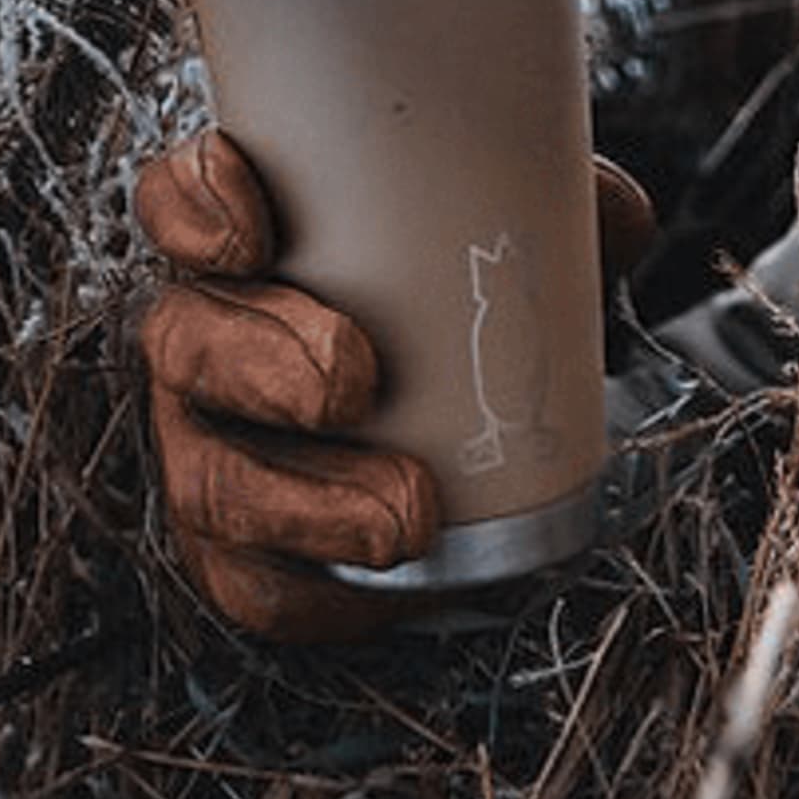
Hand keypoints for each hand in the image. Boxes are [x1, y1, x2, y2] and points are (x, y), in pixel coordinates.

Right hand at [136, 129, 654, 641]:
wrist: (486, 424)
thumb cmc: (469, 300)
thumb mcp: (518, 235)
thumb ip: (563, 205)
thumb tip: (616, 219)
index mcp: (258, 244)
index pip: (182, 203)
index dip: (196, 209)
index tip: (255, 229)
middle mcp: (211, 340)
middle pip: (187, 343)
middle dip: (260, 362)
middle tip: (354, 380)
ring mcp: (214, 446)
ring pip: (211, 475)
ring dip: (301, 501)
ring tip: (406, 514)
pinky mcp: (246, 548)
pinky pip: (250, 583)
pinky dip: (310, 593)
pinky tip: (373, 595)